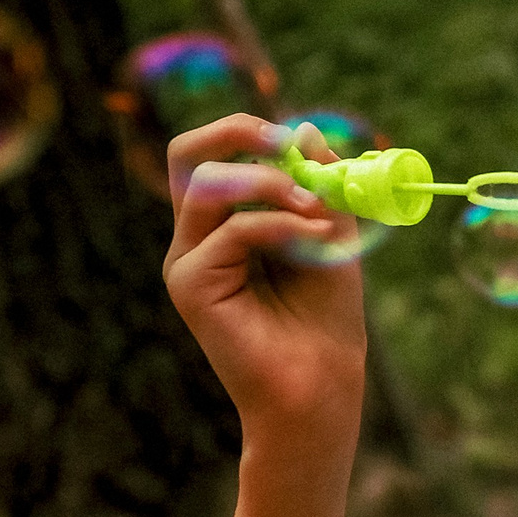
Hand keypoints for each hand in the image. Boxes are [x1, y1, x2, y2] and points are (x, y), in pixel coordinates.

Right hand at [161, 114, 367, 444]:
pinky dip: (281, 224)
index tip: (298, 138)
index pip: (208, 153)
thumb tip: (304, 129)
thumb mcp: (331, 237)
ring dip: (272, 183)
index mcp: (222, 225)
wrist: (322, 387)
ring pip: (210, 185)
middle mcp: (194, 239)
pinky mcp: (189, 285)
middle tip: (289, 145)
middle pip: (186, 153)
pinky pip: (233, 229)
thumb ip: (318, 187)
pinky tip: (316, 240)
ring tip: (319, 211)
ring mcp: (187, 262)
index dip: (246, 131)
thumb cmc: (325, 320)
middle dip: (240, 132)